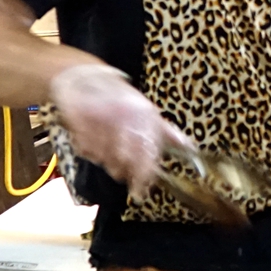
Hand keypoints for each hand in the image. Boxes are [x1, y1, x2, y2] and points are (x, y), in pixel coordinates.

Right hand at [47, 63, 190, 200]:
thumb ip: (168, 133)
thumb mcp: (148, 111)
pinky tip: (95, 137)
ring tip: (109, 144)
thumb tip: (191, 148)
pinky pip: (87, 152)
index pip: (146, 156)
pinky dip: (91, 151)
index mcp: (143, 117)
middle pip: (123, 164)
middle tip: (124, 166)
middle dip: (124, 171)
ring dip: (108, 160)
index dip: (144, 177)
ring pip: (105, 162)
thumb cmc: (120, 97)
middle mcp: (122, 120)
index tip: (141, 191)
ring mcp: (99, 124)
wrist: (85, 78)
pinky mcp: (79, 127)